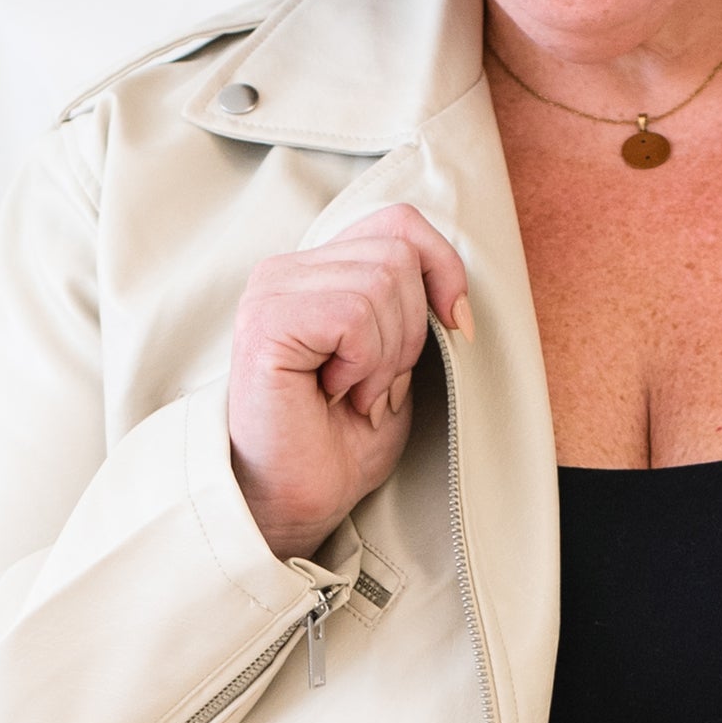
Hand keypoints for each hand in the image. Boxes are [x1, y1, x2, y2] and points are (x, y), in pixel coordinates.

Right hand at [227, 205, 471, 558]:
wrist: (297, 500)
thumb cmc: (342, 441)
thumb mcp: (398, 361)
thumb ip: (414, 308)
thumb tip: (453, 287)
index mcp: (318, 271)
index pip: (397, 222)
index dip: (441, 268)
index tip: (455, 326)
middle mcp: (287, 270)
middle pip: (398, 252)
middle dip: (411, 330)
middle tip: (376, 383)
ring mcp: (272, 291)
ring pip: (382, 280)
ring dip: (386, 355)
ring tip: (354, 393)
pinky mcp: (267, 322)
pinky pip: (353, 314)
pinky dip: (364, 363)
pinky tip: (335, 393)